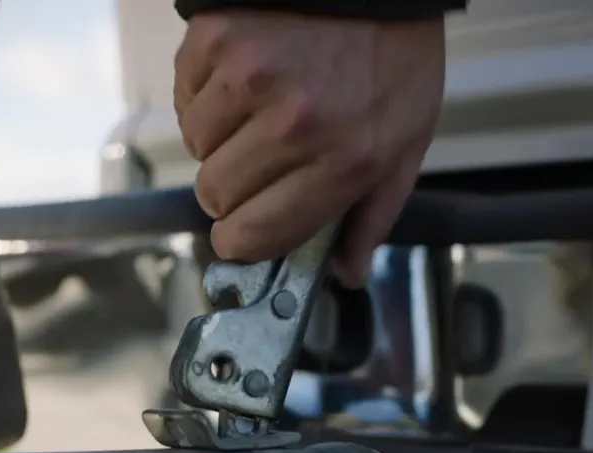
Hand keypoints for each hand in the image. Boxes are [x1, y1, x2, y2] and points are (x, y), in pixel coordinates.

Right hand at [174, 10, 445, 287]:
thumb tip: (346, 273)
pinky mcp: (219, 40)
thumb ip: (373, 217)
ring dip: (219, 139)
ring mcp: (251, 78)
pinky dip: (206, 95)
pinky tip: (244, 81)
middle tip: (259, 164)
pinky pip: (187, 95)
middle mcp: (294, 124)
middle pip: (215, 194)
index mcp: (344, 162)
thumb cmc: (395, 61)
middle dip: (231, 190)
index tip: (241, 234)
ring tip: (259, 112)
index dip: (241, 241)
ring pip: (197, 145)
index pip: (254, 234)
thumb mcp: (405, 145)